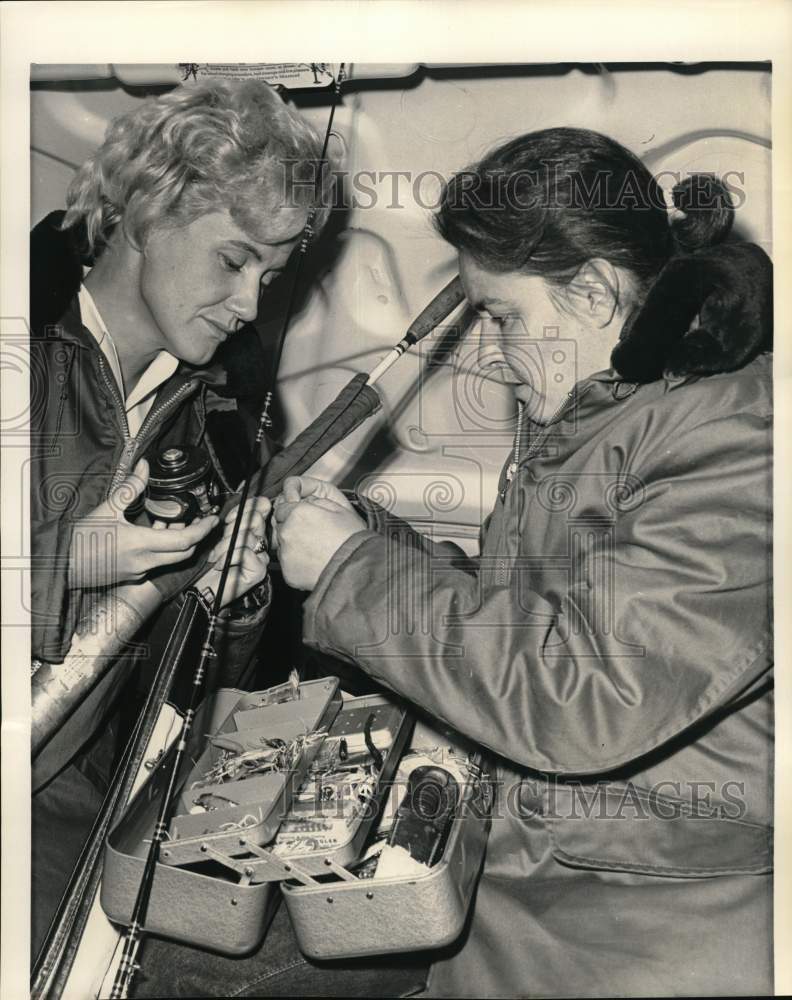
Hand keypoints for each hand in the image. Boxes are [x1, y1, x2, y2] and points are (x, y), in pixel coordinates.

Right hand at [68, 459, 219, 588]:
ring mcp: (138, 572)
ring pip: (171, 559)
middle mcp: (144, 562)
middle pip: (184, 553)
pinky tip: (153, 533)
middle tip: (200, 520)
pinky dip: (162, 549)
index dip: (203, 530)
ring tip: (173, 522)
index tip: (212, 519)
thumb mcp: (106, 509)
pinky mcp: (132, 576)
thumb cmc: (79, 540)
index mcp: (141, 545)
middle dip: (196, 536)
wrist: (59, 566)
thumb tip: (144, 467)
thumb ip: (130, 488)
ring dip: (178, 542)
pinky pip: (156, 563)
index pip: (185, 541)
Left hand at [196, 495, 270, 607]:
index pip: (262, 507)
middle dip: (232, 528)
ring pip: (246, 537)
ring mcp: (263, 557)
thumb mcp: (223, 535)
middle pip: (255, 519)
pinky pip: (244, 553)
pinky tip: (221, 565)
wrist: (206, 590)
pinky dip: (228, 558)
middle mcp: (262, 542)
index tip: (229, 519)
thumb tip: (242, 504)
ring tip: (216, 557)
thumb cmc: (213, 563)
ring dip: (224, 546)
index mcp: (255, 530)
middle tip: (221, 541)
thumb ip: (234, 521)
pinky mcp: (259, 571)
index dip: (245, 508)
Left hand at [273, 476, 366, 590]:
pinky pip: (288, 564)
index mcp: (298, 513)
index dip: (292, 512)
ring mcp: (286, 554)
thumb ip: (316, 500)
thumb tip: (306, 501)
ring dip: (292, 546)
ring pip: (282, 546)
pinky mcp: (288, 573)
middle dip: (291, 528)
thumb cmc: (351, 538)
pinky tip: (312, 563)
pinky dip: (296, 563)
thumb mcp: (339, 508)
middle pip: (280, 527)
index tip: (304, 519)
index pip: (281, 508)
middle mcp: (287, 532)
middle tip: (311, 535)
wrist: (355, 568)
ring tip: (314, 550)